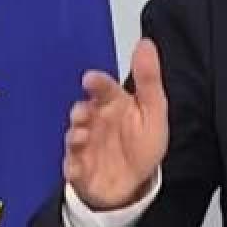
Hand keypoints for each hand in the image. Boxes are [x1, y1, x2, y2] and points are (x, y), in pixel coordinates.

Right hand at [63, 39, 168, 210]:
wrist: (136, 183)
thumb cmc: (141, 144)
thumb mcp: (153, 109)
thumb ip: (148, 77)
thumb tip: (145, 44)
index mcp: (112, 104)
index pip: (103, 88)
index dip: (97, 83)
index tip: (91, 80)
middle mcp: (95, 122)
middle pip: (82, 111)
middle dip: (80, 111)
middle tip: (84, 112)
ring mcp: (85, 146)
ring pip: (74, 138)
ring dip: (75, 136)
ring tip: (81, 136)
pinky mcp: (80, 170)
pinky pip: (72, 169)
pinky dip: (73, 167)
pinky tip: (77, 166)